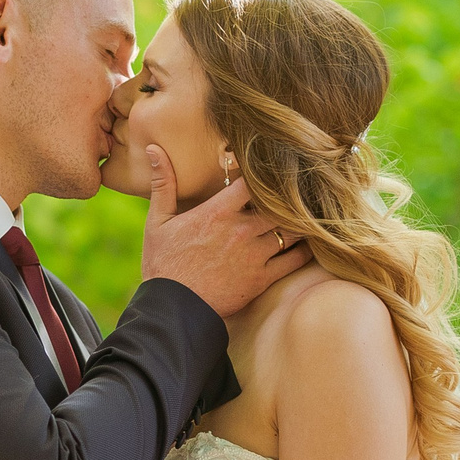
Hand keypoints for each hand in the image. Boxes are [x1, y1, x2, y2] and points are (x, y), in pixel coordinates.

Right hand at [139, 144, 308, 317]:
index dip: (263, 173)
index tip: (266, 172)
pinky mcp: (262, 279)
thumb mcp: (157, 222)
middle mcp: (241, 229)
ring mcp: (255, 255)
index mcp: (218, 211)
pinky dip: (304, 250)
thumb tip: (154, 149)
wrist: (173, 310)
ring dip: (298, 222)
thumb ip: (163, 184)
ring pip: (292, 229)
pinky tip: (305, 244)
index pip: (253, 180)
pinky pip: (295, 260)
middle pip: (280, 203)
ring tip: (303, 215)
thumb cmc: (163, 264)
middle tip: (296, 192)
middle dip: (288, 197)